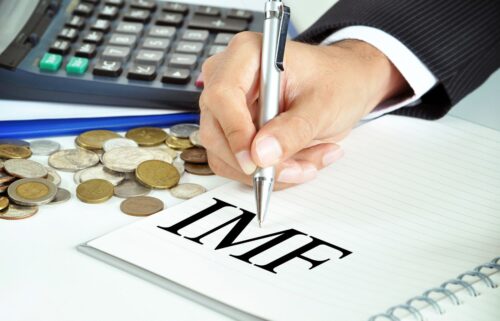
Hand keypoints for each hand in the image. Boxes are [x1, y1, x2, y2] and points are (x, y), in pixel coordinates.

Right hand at [199, 32, 407, 188]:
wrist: (345, 85)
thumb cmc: (336, 80)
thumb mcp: (324, 104)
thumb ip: (294, 129)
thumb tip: (261, 154)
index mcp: (246, 54)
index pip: (222, 95)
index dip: (235, 132)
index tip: (256, 161)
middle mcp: (228, 79)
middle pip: (216, 132)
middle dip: (258, 161)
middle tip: (299, 169)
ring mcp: (226, 108)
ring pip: (224, 155)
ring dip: (268, 171)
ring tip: (309, 162)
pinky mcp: (232, 131)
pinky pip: (236, 165)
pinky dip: (267, 173)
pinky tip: (298, 161)